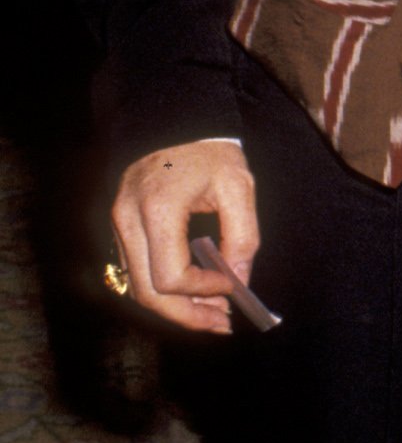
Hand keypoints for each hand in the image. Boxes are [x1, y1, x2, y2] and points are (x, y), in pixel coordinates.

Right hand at [109, 139, 260, 337]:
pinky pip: (136, 271)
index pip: (171, 277)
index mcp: (157, 210)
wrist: (172, 118)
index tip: (232, 287)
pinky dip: (163, 289)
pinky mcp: (120, 227)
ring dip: (175, 307)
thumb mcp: (238, 188)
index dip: (204, 291)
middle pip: (147, 293)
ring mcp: (118, 225)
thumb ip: (242, 238)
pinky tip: (193, 293)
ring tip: (213, 314)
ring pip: (137, 288)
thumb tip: (240, 281)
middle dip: (187, 315)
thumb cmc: (209, 150)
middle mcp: (128, 221)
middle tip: (222, 324)